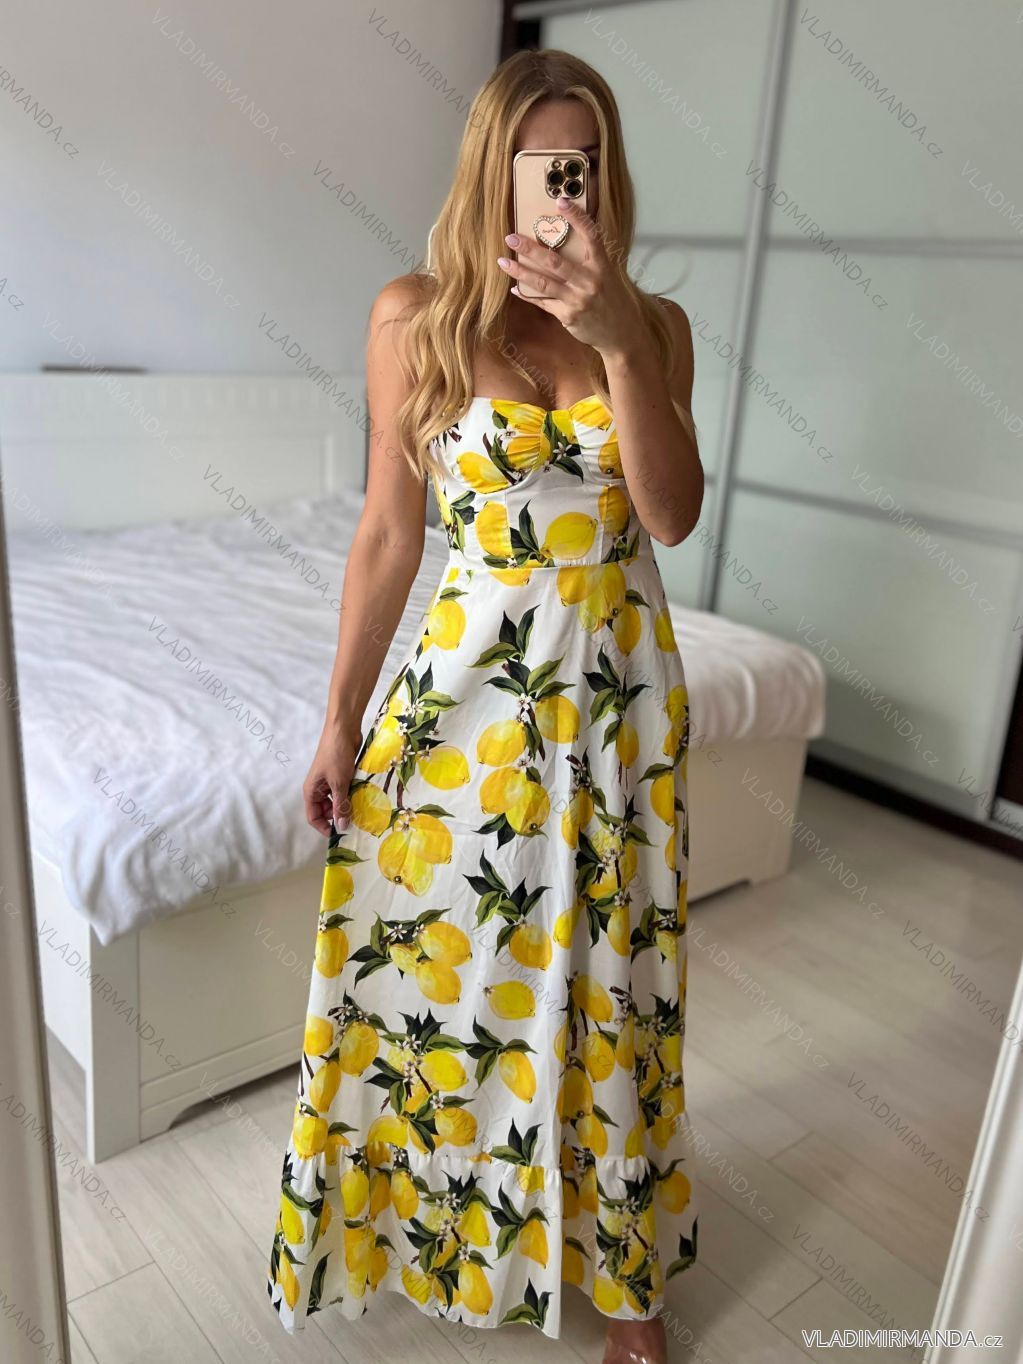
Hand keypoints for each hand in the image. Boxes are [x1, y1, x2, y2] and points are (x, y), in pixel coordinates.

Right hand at [303, 725, 362, 835]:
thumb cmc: (336, 755)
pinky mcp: (342, 775)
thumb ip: (340, 805)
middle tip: (356, 823)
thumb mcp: (339, 783)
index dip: (324, 827)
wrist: (344, 730)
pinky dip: (353, 796)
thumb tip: (342, 826)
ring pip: (337, 802)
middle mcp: (319, 788)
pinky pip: (346, 791)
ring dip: (347, 806)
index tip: (341, 834)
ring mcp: (330, 782)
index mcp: (311, 791)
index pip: (313, 817)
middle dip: (338, 817)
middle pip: (326, 811)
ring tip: (361, 811)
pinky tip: (364, 799)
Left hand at [497, 194, 645, 355]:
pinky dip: (527, 295)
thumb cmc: (612, 299)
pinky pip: (543, 302)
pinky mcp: (569, 316)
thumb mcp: (609, 275)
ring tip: (503, 262)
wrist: (621, 334)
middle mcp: (590, 281)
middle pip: (555, 261)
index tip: (561, 201)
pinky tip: (514, 287)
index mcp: (602, 266)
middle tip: (511, 237)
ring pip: (544, 283)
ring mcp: (578, 300)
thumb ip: (590, 259)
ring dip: (520, 272)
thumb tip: (565, 239)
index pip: (591, 236)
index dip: (577, 218)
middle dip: (530, 248)